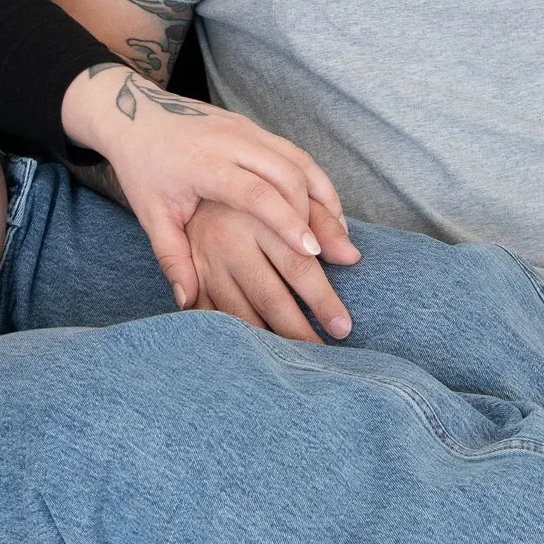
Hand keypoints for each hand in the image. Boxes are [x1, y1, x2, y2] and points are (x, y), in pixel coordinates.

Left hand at [60, 63, 356, 311]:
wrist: (132, 111)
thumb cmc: (142, 169)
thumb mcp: (150, 215)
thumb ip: (172, 258)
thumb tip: (186, 304)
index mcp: (203, 164)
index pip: (254, 193)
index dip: (285, 221)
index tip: (310, 252)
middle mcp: (231, 142)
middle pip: (287, 174)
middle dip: (316, 216)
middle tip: (339, 255)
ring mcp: (246, 130)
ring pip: (298, 161)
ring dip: (323, 199)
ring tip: (342, 239)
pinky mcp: (255, 128)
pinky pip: (295, 153)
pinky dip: (316, 181)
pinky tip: (329, 211)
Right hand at [188, 197, 354, 340]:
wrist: (193, 181)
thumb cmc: (256, 195)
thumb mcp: (290, 195)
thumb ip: (324, 223)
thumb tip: (352, 257)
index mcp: (259, 219)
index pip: (298, 266)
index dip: (322, 299)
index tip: (343, 326)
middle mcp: (229, 242)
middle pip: (270, 296)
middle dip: (299, 330)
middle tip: (323, 355)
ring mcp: (206, 264)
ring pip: (239, 313)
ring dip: (267, 342)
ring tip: (293, 362)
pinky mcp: (191, 279)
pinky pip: (212, 316)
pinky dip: (233, 337)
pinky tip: (254, 353)